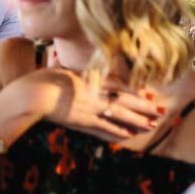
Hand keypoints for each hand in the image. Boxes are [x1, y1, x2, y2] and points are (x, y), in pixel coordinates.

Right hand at [16, 69, 162, 141]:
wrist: (33, 94)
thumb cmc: (40, 79)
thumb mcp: (56, 68)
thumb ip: (63, 65)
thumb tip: (60, 58)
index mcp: (88, 77)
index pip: (116, 84)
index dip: (132, 89)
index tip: (147, 93)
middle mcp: (94, 92)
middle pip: (123, 99)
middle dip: (143, 105)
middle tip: (161, 109)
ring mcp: (90, 107)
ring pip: (119, 114)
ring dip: (137, 119)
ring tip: (153, 124)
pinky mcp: (84, 121)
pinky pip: (106, 127)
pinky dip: (119, 131)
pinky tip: (131, 135)